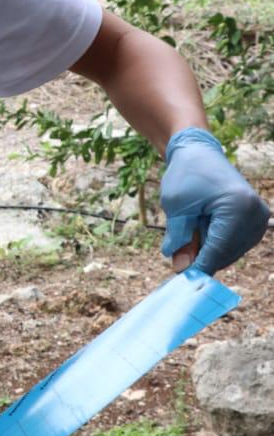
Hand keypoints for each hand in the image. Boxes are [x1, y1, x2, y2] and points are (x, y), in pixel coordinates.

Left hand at [160, 128, 269, 274]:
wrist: (199, 153)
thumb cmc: (185, 175)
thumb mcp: (176, 207)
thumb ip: (179, 239)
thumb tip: (181, 270)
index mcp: (238, 207)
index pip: (218, 249)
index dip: (198, 267)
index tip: (182, 282)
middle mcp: (255, 214)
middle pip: (225, 254)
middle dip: (201, 255)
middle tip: (181, 246)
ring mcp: (260, 219)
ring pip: (230, 252)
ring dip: (209, 246)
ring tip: (197, 221)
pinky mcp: (258, 221)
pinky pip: (234, 245)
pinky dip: (217, 241)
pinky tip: (207, 222)